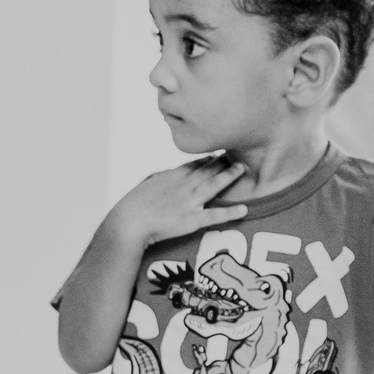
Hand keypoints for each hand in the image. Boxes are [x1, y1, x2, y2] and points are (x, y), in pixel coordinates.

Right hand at [102, 157, 248, 253]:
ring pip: (214, 185)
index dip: (208, 158)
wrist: (128, 221)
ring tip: (243, 169)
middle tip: (239, 152)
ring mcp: (189, 202)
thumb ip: (159, 178)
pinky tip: (244, 209)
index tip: (219, 152)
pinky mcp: (191, 220)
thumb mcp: (145, 185)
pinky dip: (230, 213)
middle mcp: (183, 186)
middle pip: (207, 170)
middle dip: (224, 161)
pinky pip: (214, 215)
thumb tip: (165, 175)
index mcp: (171, 177)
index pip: (194, 164)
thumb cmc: (131, 206)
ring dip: (230, 176)